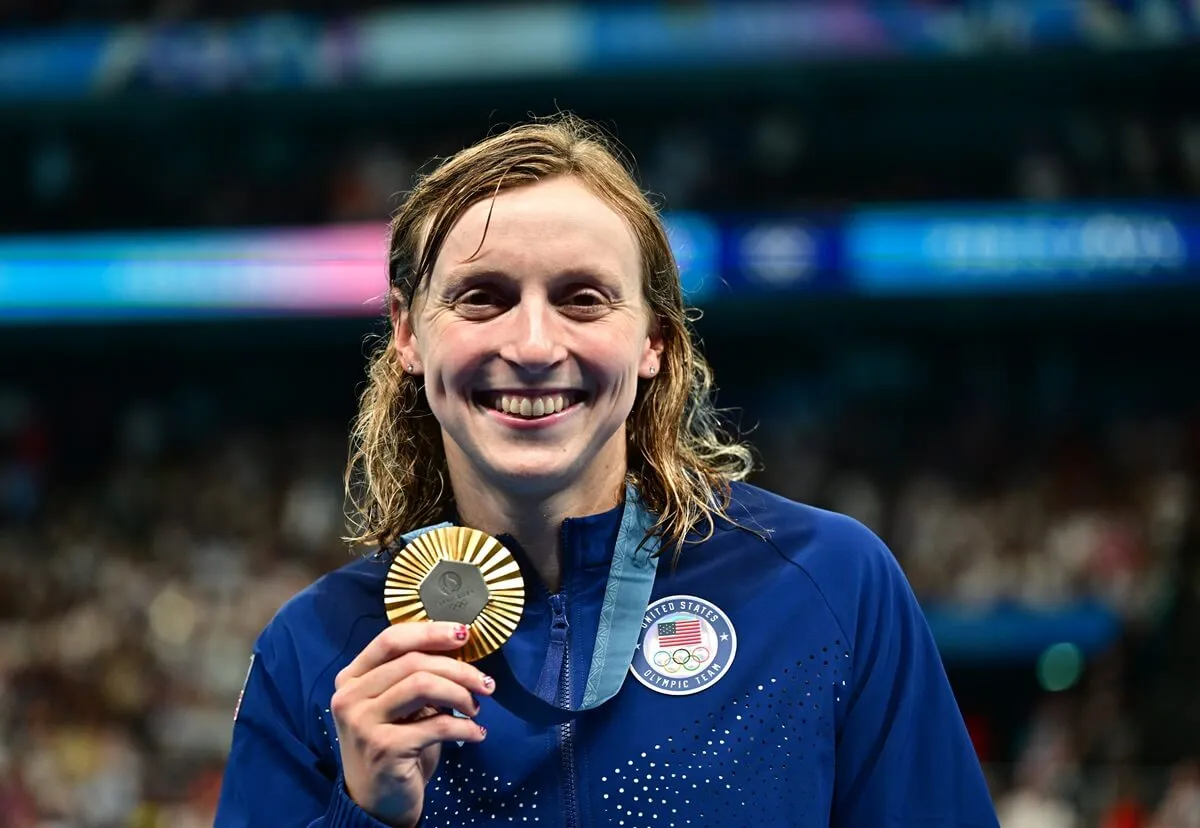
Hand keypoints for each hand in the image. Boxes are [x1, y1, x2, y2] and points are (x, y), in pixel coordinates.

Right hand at [331, 622, 493, 827]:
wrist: (377, 804)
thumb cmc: (395, 747)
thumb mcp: (398, 706)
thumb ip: (413, 675)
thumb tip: (457, 646)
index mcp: (351, 678)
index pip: (391, 639)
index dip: (430, 631)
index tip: (464, 634)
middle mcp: (349, 697)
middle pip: (414, 661)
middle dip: (459, 668)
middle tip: (485, 683)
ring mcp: (363, 722)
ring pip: (424, 685)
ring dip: (461, 694)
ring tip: (475, 708)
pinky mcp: (383, 748)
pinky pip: (436, 725)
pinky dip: (465, 727)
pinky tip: (476, 733)